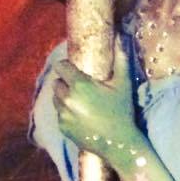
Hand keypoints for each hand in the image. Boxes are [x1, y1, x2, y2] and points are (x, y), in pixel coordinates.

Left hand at [53, 39, 137, 158]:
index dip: (66, 66)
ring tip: (79, 100)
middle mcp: (66, 99)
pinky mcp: (63, 128)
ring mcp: (63, 115)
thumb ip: (121, 59)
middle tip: (79, 86)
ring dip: (63, 97)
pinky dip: (66, 112)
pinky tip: (80, 115)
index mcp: (79, 85)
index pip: (61, 67)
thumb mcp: (123, 84)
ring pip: (56, 99)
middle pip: (57, 83)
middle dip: (65, 82)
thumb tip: (120, 37)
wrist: (118, 143)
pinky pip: (59, 114)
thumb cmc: (122, 111)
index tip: (74, 68)